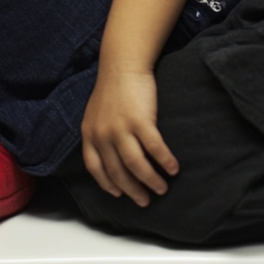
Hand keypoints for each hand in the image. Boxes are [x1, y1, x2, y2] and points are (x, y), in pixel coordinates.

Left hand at [81, 68, 178, 206]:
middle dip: (133, 190)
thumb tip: (108, 155)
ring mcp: (121, 128)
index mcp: (90, 133)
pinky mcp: (140, 120)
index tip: (120, 194)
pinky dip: (164, 161)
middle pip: (118, 172)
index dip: (108, 184)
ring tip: (162, 188)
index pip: (96, 168)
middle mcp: (103, 135)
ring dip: (150, 180)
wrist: (122, 63)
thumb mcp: (95, 113)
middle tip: (145, 200)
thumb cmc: (112, 87)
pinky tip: (173, 168)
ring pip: (136, 165)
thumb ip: (98, 133)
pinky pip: (154, 148)